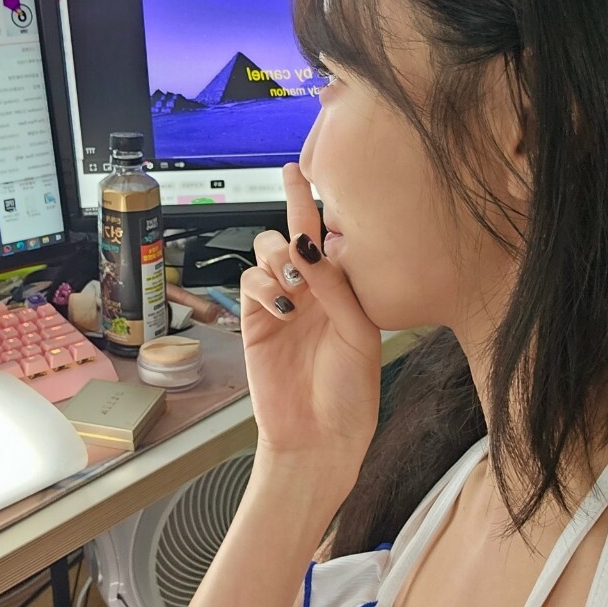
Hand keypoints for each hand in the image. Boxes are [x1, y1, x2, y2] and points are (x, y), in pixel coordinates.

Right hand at [240, 163, 381, 493]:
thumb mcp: (358, 334)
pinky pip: (249, 283)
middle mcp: (311, 291)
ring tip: (294, 280)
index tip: (302, 169)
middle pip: (291, 234)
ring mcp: (281, 304)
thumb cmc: (350, 393)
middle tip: (296, 200)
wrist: (318, 438)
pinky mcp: (255, 322)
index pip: (328, 236)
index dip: (314, 202)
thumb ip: (334, 287)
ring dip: (278, 255)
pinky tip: (282, 304)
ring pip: (266, 253)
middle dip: (292, 210)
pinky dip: (262, 284)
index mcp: (342, 290)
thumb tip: (308, 243)